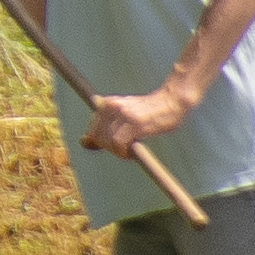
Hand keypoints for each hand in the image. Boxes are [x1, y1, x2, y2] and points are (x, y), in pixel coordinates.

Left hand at [80, 73, 203, 157]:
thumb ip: (104, 125)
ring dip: (118, 152)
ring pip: (108, 142)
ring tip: (129, 151)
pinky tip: (132, 152)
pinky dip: (123, 152)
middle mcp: (112, 106)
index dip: (99, 143)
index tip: (112, 147)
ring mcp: (123, 114)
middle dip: (109, 149)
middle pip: (98, 137)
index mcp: (107, 103)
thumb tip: (83, 142)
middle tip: (124, 150)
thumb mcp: (123, 113)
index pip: (92, 131)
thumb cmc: (148, 111)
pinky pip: (119, 144)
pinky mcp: (134, 122)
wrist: (171, 101)